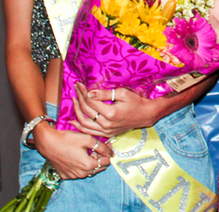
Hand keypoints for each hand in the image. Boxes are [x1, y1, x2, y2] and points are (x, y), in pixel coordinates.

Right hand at [32, 122, 111, 179]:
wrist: (48, 143)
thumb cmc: (67, 139)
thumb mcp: (87, 139)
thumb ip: (101, 147)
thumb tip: (110, 152)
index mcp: (88, 165)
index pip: (106, 162)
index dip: (107, 153)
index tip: (105, 146)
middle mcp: (81, 174)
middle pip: (98, 168)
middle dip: (99, 158)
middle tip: (95, 148)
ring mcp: (72, 176)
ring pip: (88, 171)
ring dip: (90, 162)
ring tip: (86, 151)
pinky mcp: (65, 175)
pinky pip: (78, 172)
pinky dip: (80, 166)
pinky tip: (77, 156)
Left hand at [71, 83, 189, 137]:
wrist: (145, 115)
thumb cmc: (136, 102)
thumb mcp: (123, 93)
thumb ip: (105, 94)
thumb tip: (89, 93)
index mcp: (110, 113)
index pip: (91, 101)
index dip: (83, 91)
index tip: (79, 84)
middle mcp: (106, 124)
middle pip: (86, 111)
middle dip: (79, 98)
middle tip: (76, 89)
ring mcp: (106, 131)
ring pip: (84, 123)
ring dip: (76, 111)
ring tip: (74, 100)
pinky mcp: (107, 134)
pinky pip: (89, 132)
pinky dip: (80, 126)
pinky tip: (73, 120)